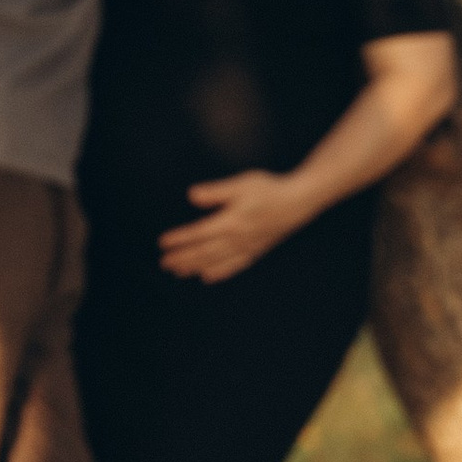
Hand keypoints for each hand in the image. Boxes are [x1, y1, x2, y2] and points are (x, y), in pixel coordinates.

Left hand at [159, 171, 309, 281]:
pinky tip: (207, 277)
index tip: (162, 243)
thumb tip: (191, 196)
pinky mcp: (255, 251)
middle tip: (164, 263)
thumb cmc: (269, 189)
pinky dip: (219, 273)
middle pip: (204, 252)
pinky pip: (234, 266)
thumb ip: (216, 192)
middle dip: (182, 258)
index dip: (179, 239)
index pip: (199, 233)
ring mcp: (247, 247)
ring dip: (195, 267)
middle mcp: (237, 238)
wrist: (298, 202)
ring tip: (177, 272)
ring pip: (216, 262)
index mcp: (231, 221)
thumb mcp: (241, 184)